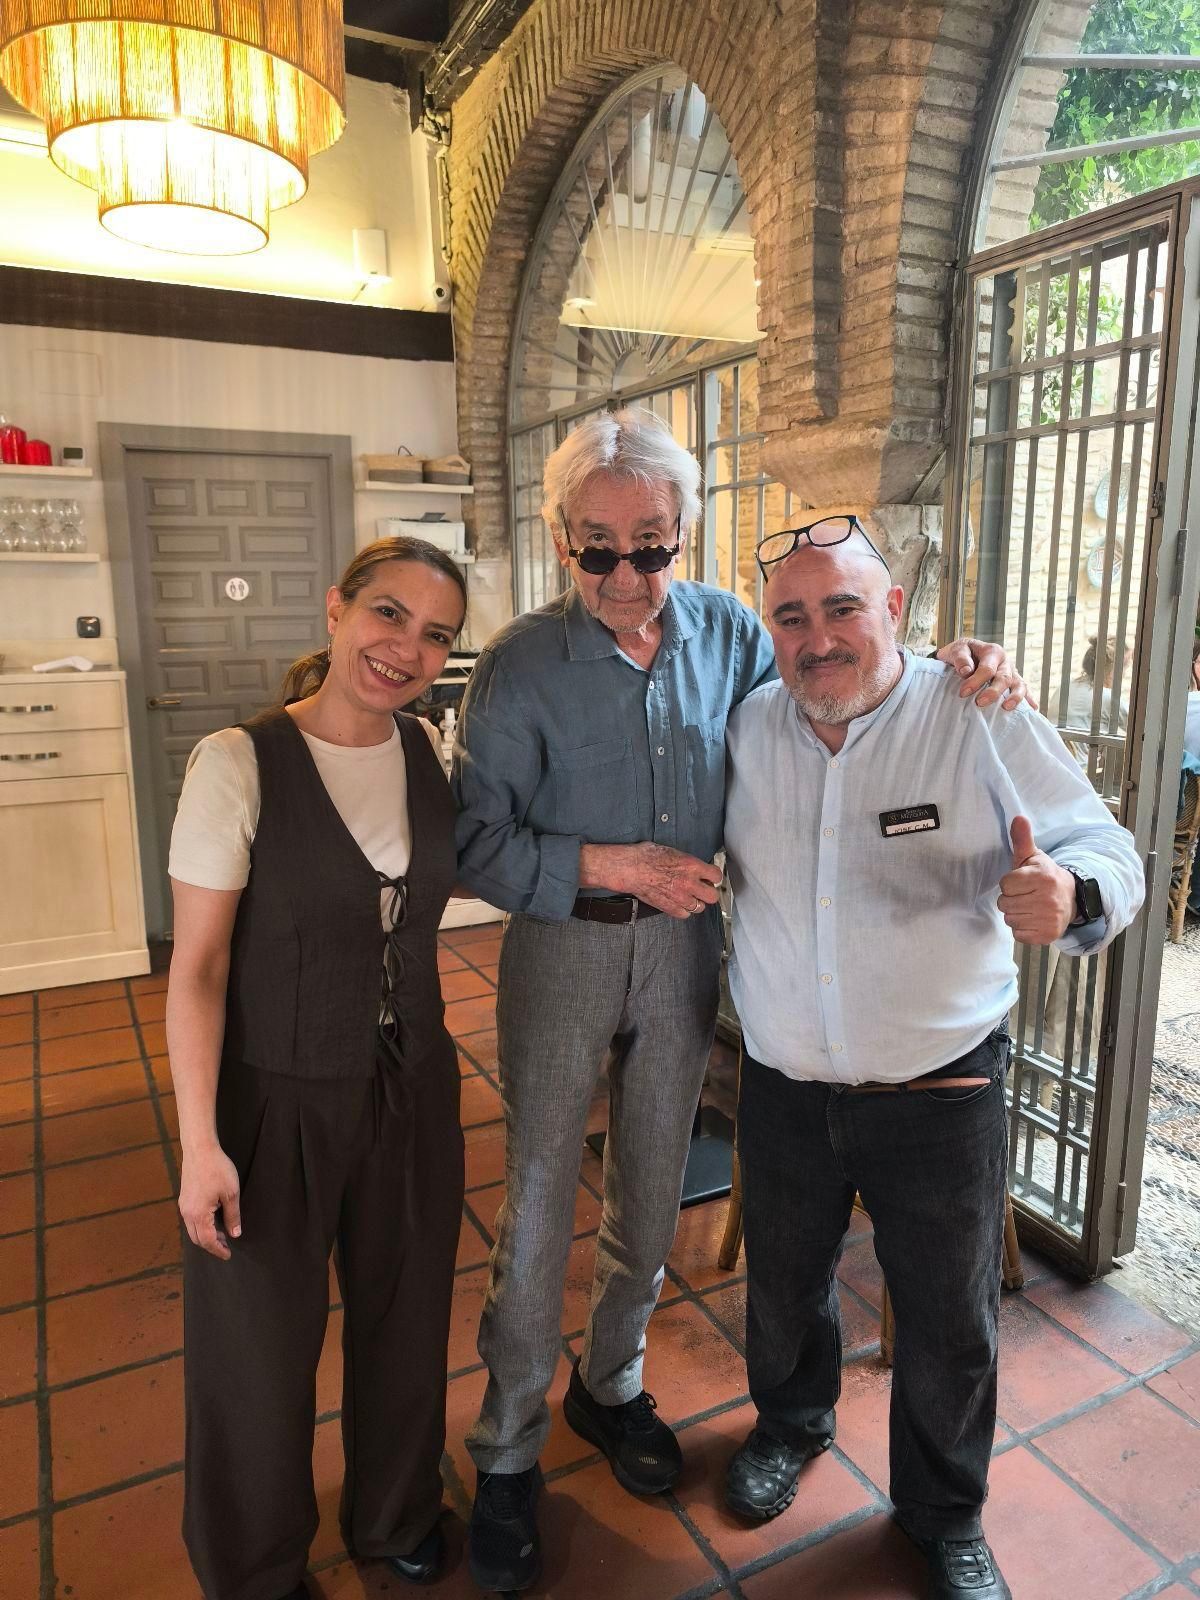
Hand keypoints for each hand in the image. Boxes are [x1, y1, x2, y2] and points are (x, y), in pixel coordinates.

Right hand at [178, 1144, 241, 1259]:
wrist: (200, 1149)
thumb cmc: (218, 1169)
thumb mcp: (231, 1193)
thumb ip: (233, 1216)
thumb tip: (235, 1234)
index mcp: (198, 1214)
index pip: (207, 1241)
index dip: (218, 1250)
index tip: (228, 1255)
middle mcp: (187, 1213)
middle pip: (197, 1239)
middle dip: (211, 1245)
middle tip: (226, 1246)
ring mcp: (184, 1205)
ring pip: (192, 1230)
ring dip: (206, 1236)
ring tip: (222, 1235)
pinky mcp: (184, 1198)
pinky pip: (190, 1220)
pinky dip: (201, 1226)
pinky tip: (212, 1221)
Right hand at [580, 842, 721, 919]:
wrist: (631, 868)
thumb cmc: (646, 856)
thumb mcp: (672, 851)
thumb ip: (686, 861)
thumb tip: (691, 865)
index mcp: (691, 866)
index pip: (716, 875)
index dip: (714, 877)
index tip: (710, 877)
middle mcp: (689, 883)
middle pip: (712, 896)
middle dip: (709, 893)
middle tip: (703, 889)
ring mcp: (680, 897)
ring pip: (699, 908)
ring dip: (696, 902)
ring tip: (688, 897)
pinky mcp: (669, 907)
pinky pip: (684, 915)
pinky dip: (683, 911)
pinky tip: (678, 903)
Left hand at [937, 637, 1035, 709]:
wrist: (966, 654)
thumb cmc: (961, 653)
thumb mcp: (957, 649)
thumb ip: (960, 658)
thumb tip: (966, 672)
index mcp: (993, 652)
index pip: (987, 668)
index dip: (976, 681)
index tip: (963, 693)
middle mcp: (1005, 662)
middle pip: (1004, 678)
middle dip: (993, 692)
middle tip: (980, 703)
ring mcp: (1012, 673)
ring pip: (1019, 685)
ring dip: (1015, 697)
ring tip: (1006, 707)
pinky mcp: (1015, 683)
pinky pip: (1025, 691)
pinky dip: (1029, 700)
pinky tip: (1032, 709)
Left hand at [998, 816, 1075, 944]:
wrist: (1072, 899)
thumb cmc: (1045, 877)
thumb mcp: (1034, 858)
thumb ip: (1022, 839)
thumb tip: (1018, 818)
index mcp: (1042, 877)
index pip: (1005, 884)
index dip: (1010, 883)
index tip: (1022, 882)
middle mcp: (1047, 898)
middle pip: (1004, 903)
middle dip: (1011, 899)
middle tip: (1026, 895)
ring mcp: (1048, 918)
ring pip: (1010, 919)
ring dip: (1016, 914)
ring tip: (1030, 907)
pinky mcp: (1047, 935)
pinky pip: (1018, 934)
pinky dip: (1022, 929)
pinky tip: (1033, 919)